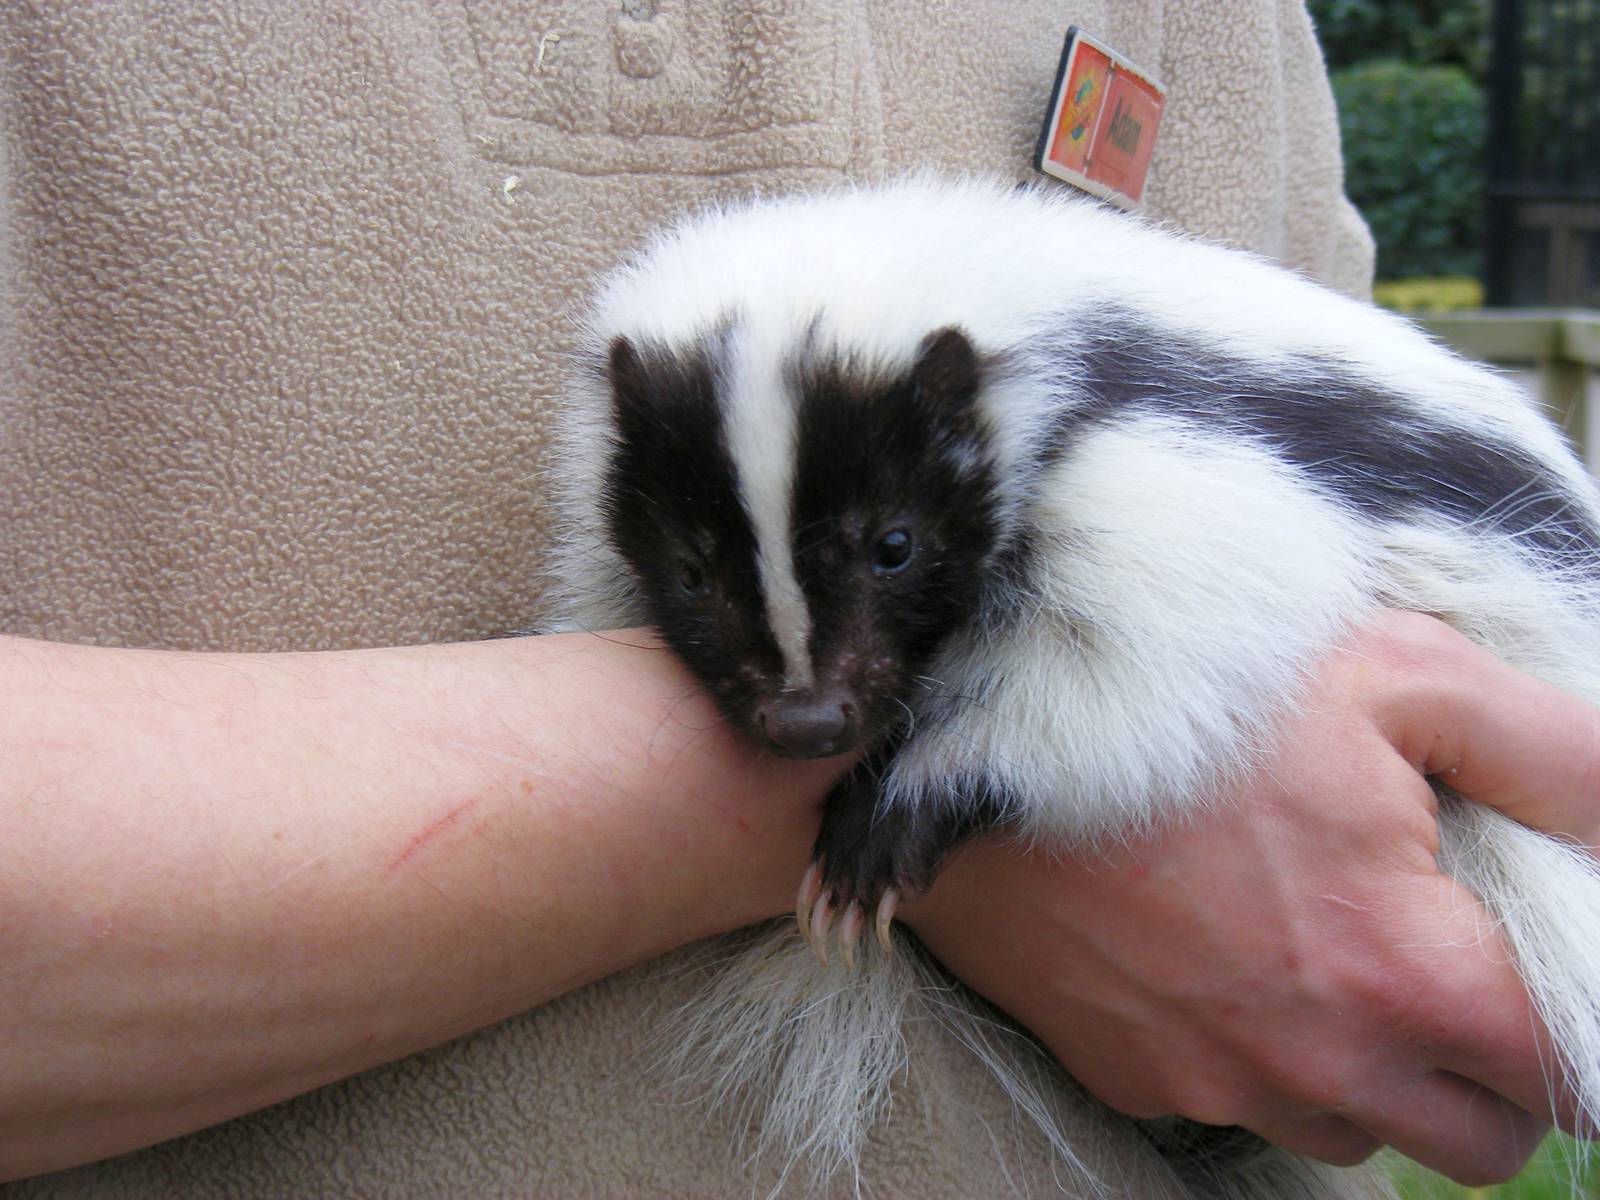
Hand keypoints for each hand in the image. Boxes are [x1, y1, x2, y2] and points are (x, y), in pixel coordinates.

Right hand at [906, 611, 1596, 1185]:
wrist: (965, 739)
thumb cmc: (1181, 696)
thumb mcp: (1389, 676)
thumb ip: (1552, 751)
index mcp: (1407, 977)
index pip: (1570, 1085)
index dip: (1571, 1026)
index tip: (1528, 964)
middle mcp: (1317, 1065)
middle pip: (1475, 1141)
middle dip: (1483, 1066)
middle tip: (1435, 954)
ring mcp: (1214, 1082)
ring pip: (1352, 1130)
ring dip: (1364, 1068)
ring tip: (1312, 943)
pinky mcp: (1130, 1077)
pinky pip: (1232, 1101)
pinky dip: (1250, 1050)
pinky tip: (1211, 947)